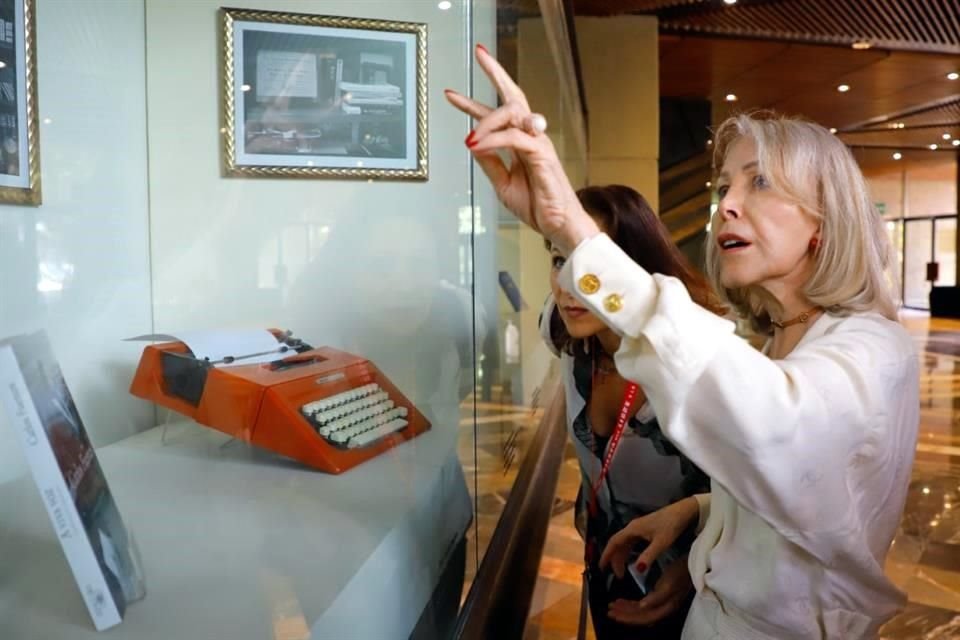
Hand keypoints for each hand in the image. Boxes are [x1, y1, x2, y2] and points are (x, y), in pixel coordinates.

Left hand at [444, 45, 598, 253]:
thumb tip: (472, 144)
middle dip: (496, 72)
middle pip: (513, 96)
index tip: (451, 94)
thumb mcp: (502, 184)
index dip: (472, 103)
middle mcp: (530, 137)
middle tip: (479, 54)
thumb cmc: (538, 205)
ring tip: (470, 135)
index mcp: (520, 143)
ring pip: (513, 113)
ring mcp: (538, 143)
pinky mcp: (542, 155)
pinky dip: (493, 140)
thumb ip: (490, 163)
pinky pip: (514, 139)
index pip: (496, 114)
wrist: (558, 225)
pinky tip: (478, 146)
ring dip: (487, 118)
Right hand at [599, 497, 698, 579]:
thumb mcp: (661, 543)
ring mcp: (638, 528)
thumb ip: (648, 556)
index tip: (601, 567)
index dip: (606, 555)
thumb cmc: (671, 525)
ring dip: (621, 556)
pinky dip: (628, 552)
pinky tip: (632, 559)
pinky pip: (631, 542)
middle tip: (617, 575)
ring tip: (623, 571)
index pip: (613, 542)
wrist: (683, 511)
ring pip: (624, 543)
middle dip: (615, 559)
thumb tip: (636, 570)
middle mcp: (632, 528)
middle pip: (617, 544)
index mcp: (632, 529)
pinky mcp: (645, 529)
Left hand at [608, 554, 692, 625]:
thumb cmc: (682, 572)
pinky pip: (644, 604)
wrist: (694, 563)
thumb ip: (657, 597)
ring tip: (613, 605)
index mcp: (666, 607)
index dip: (628, 616)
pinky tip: (624, 601)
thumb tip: (642, 607)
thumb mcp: (670, 584)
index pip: (644, 617)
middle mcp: (664, 607)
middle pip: (641, 617)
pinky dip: (633, 604)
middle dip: (624, 615)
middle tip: (609, 610)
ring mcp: (663, 602)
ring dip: (627, 609)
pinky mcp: (661, 595)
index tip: (613, 610)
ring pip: (641, 611)